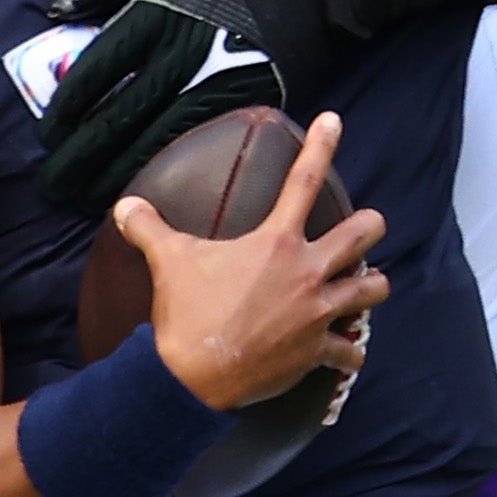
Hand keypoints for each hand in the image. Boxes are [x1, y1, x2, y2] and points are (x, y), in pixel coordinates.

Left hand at [38, 0, 332, 214]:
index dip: (67, 110)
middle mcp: (183, 55)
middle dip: (81, 157)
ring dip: (116, 174)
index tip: (48, 134)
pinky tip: (145, 187)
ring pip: (155, 141)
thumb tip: (59, 10)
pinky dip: (165, 168)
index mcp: (158, 13)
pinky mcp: (247, 102)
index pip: (97, 72)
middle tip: (55, 184)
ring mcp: (216, 84)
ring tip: (87, 197)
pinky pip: (197, 144)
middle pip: (118, 118)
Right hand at [117, 112, 386, 410]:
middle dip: (371, 226)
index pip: (303, 180)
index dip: (321, 144)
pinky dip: (351, 350)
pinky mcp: (317, 351)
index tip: (334, 120)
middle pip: (363, 234)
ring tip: (368, 285)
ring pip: (372, 290)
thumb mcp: (166, 260)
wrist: (192, 376)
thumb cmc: (185, 313)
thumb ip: (148, 227)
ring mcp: (317, 313)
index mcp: (276, 242)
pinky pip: (352, 350)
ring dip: (372, 286)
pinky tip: (349, 350)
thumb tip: (124, 206)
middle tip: (368, 226)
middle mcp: (307, 272)